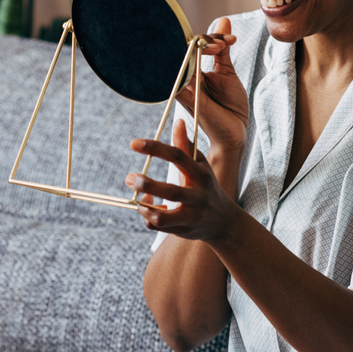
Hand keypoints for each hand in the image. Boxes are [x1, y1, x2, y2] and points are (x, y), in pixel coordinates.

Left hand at [126, 119, 247, 242]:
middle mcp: (198, 196)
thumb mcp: (200, 166)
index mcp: (201, 175)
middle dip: (146, 184)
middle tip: (129, 178)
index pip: (178, 157)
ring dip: (144, 207)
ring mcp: (191, 216)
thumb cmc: (207, 186)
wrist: (223, 221)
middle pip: (171, 191)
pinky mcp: (183, 230)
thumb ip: (186, 146)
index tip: (133, 143)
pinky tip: (148, 208)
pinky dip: (147, 217)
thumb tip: (177, 121)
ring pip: (163, 217)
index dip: (155, 148)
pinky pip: (158, 226)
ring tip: (137, 197)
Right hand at [178, 17, 248, 155]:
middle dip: (205, 40)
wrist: (236, 131)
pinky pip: (182, 76)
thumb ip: (222, 49)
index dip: (210, 38)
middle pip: (184, 49)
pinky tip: (211, 49)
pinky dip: (193, 60)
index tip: (231, 40)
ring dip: (201, 47)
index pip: (192, 46)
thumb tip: (223, 19)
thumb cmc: (230, 105)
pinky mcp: (189, 98)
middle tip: (223, 43)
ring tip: (219, 46)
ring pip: (181, 59)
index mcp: (192, 70)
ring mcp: (186, 88)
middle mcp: (186, 78)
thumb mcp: (227, 72)